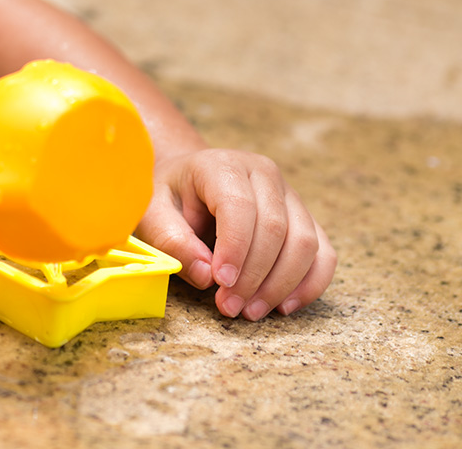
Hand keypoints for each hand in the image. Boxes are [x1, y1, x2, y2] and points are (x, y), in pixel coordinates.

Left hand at [134, 149, 335, 320]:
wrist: (188, 182)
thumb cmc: (169, 198)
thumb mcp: (153, 214)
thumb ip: (172, 241)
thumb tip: (206, 275)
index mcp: (223, 165)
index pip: (240, 207)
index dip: (235, 248)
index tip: (221, 282)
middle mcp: (263, 174)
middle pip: (276, 228)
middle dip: (254, 276)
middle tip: (229, 308)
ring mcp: (289, 195)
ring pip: (305, 243)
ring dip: (281, 285)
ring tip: (250, 311)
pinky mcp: (304, 219)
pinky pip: (323, 253)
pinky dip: (309, 284)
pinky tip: (283, 306)